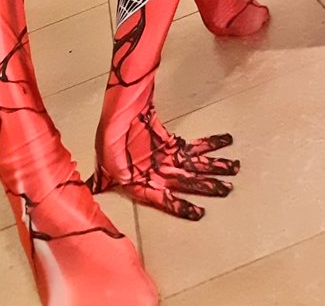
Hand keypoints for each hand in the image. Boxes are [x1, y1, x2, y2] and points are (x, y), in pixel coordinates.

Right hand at [88, 102, 238, 220]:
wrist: (117, 111)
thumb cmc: (109, 137)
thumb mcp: (104, 161)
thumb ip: (103, 177)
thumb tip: (91, 190)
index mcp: (141, 181)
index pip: (164, 198)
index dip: (180, 206)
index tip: (198, 213)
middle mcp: (158, 172)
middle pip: (187, 181)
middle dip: (207, 186)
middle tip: (227, 188)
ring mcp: (168, 158)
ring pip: (195, 166)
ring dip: (214, 167)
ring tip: (234, 168)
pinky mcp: (174, 143)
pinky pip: (195, 146)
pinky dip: (211, 144)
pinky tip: (225, 141)